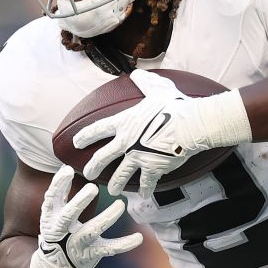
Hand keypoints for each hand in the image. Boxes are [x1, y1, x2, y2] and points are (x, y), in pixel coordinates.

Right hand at [29, 165, 142, 267]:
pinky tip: (139, 237)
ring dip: (106, 218)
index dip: (59, 184)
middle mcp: (61, 231)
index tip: (69, 170)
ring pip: (92, 231)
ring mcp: (77, 244)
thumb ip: (59, 193)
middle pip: (68, 216)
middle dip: (79, 202)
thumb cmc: (57, 230)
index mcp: (51, 217)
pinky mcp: (91, 254)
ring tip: (120, 204)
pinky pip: (109, 248)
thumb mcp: (52, 212)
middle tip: (92, 187)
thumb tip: (67, 166)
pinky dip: (124, 244)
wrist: (55, 266)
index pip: (52, 198)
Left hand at [74, 69, 250, 197]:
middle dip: (93, 167)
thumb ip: (144, 82)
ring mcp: (138, 158)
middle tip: (87, 173)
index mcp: (124, 122)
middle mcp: (126, 142)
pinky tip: (142, 194)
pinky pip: (146, 183)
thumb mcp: (156, 89)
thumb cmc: (174, 105)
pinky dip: (144, 190)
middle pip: (103, 158)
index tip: (76, 143)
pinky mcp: (153, 169)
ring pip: (120, 175)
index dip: (85, 136)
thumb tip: (136, 72)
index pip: (97, 130)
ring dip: (115, 183)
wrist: (191, 125)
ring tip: (112, 190)